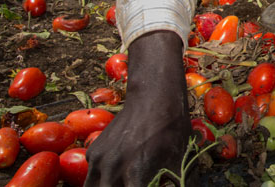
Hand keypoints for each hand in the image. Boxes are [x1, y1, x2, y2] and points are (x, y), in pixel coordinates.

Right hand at [84, 31, 191, 185]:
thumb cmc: (171, 129)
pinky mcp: (93, 152)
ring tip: (125, 182)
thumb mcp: (181, 159)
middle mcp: (113, 169)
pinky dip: (102, 180)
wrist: (153, 97)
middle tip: (136, 183)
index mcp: (137, 173)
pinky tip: (118, 174)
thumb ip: (183, 182)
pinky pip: (91, 176)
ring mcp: (99, 161)